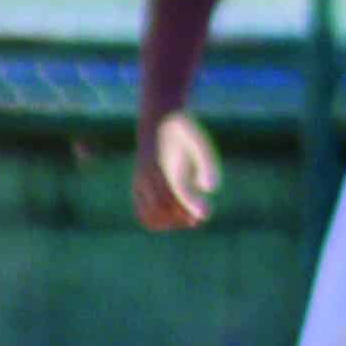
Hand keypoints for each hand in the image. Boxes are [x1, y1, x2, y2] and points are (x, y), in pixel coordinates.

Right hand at [136, 113, 221, 230]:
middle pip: (161, 209)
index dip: (190, 207)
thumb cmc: (182, 133)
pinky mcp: (137, 189)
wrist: (156, 122)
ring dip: (170, 224)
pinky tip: (174, 218)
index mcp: (160, 163)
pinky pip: (141, 214)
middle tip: (198, 217)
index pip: (173, 194)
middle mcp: (146, 176)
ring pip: (148, 216)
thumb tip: (208, 190)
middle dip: (181, 217)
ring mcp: (139, 183)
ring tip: (186, 218)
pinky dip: (157, 223)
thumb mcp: (199, 143)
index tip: (206, 212)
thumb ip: (207, 165)